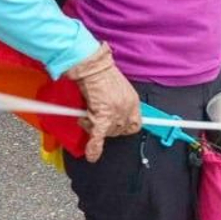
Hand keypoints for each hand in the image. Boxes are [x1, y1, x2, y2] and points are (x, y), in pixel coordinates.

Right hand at [65, 44, 141, 162]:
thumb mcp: (116, 90)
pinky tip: (92, 153)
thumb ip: (117, 105)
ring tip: (85, 117)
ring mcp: (116, 111)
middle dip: (105, 129)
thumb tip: (110, 119)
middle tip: (92, 120)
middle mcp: (127, 107)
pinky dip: (95, 145)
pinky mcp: (103, 113)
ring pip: (107, 132)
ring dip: (94, 129)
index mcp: (133, 101)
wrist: (92, 66)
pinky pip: (99, 134)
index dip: (124, 129)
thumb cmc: (101, 74)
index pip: (135, 124)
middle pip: (119, 130)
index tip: (116, 129)